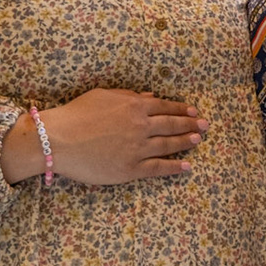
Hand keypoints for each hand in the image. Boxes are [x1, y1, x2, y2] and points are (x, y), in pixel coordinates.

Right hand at [35, 88, 208, 184]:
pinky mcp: (130, 169)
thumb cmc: (77, 114)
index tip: (193, 111)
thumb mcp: (103, 96)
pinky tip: (187, 166)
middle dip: (191, 125)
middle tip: (206, 125)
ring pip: (168, 145)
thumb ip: (130, 96)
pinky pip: (158, 168)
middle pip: (172, 125)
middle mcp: (141, 126)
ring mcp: (137, 149)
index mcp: (135, 106)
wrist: (59, 139)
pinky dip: (174, 166)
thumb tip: (151, 97)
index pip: (165, 107)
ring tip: (199, 140)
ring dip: (186, 142)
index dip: (181, 110)